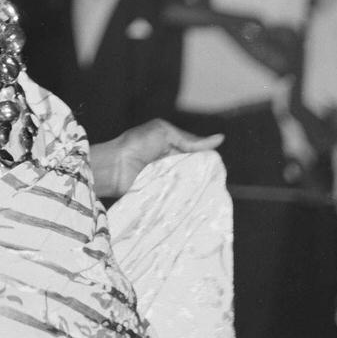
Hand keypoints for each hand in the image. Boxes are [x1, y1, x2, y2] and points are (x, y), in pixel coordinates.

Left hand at [88, 119, 222, 198]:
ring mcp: (168, 183)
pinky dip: (187, 201)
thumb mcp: (164, 133)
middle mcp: (172, 167)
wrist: (114, 167)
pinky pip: (179, 199)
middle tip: (220, 186)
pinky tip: (198, 204)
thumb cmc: (136, 144)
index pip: (199, 157)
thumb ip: (190, 140)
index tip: (222, 171)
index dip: (210, 163)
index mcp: (174, 149)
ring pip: (190, 188)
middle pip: (196, 175)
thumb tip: (220, 139)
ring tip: (212, 196)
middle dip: (206, 179)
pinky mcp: (163, 197)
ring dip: (197, 190)